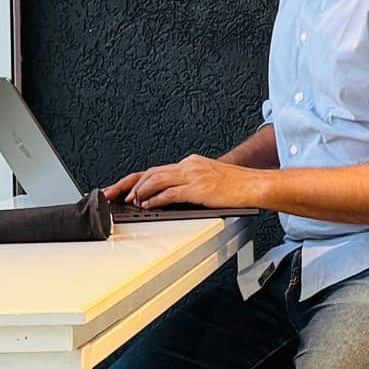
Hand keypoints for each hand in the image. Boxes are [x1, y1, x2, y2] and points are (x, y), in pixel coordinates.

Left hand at [108, 154, 265, 210]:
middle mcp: (188, 166)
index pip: (155, 170)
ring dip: (139, 192)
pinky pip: (169, 192)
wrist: (255, 185)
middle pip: (150, 172)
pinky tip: (148, 205)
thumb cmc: (237, 186)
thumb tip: (171, 197)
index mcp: (190, 163)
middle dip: (127, 184)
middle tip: (113, 193)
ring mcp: (192, 176)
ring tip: (131, 201)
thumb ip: (190, 184)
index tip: (121, 188)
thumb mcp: (210, 180)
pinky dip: (155, 199)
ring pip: (155, 179)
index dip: (134, 180)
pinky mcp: (198, 188)